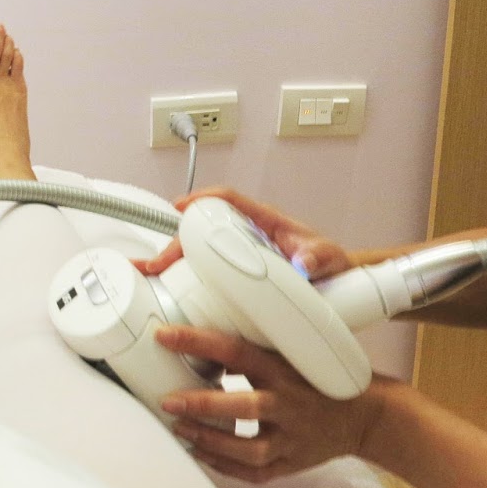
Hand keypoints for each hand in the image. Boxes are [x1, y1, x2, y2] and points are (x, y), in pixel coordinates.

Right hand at [134, 187, 354, 281]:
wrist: (335, 283)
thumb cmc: (331, 264)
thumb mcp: (329, 258)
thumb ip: (319, 257)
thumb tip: (303, 262)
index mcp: (265, 221)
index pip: (230, 200)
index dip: (204, 199)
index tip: (182, 207)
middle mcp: (247, 234)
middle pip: (204, 229)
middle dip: (177, 241)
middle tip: (159, 261)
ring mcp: (241, 254)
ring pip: (200, 250)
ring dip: (174, 259)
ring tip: (151, 273)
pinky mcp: (238, 274)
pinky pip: (208, 270)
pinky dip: (185, 277)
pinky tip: (167, 288)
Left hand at [153, 325, 386, 483]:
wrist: (368, 416)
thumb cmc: (322, 380)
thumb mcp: (291, 355)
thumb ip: (250, 354)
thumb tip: (201, 347)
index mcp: (285, 370)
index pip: (236, 351)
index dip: (198, 342)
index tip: (164, 336)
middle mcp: (289, 405)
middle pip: (245, 406)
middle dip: (203, 405)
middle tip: (168, 400)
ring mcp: (292, 438)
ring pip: (248, 449)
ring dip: (210, 441)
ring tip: (179, 429)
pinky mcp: (293, 463)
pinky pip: (256, 473)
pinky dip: (226, 467)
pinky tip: (201, 454)